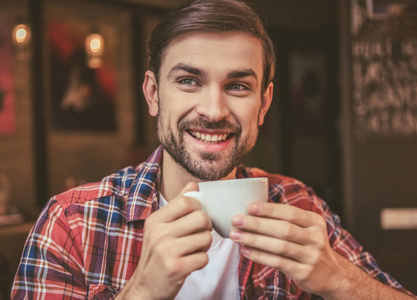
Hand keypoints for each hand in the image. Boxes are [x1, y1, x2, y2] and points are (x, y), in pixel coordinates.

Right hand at [117, 182, 211, 299]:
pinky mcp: (176, 268)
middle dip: (206, 227)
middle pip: (201, 217)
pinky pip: (204, 257)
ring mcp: (167, 251)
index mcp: (155, 220)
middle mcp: (159, 233)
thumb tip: (193, 184)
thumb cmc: (157, 254)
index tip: (196, 216)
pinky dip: (201, 261)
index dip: (198, 207)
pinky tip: (190, 263)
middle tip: (199, 234)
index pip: (186, 201)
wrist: (146, 286)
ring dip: (205, 245)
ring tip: (193, 250)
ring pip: (206, 238)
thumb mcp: (161, 227)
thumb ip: (177, 205)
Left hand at [230, 202, 339, 295]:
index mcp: (314, 222)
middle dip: (257, 224)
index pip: (290, 212)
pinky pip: (278, 262)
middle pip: (283, 229)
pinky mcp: (305, 273)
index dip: (269, 209)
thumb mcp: (307, 228)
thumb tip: (253, 207)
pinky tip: (245, 251)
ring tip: (236, 235)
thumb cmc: (309, 246)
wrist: (332, 275)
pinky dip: (260, 256)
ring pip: (280, 246)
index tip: (249, 206)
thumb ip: (286, 219)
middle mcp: (316, 238)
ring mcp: (312, 256)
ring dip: (254, 240)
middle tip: (236, 220)